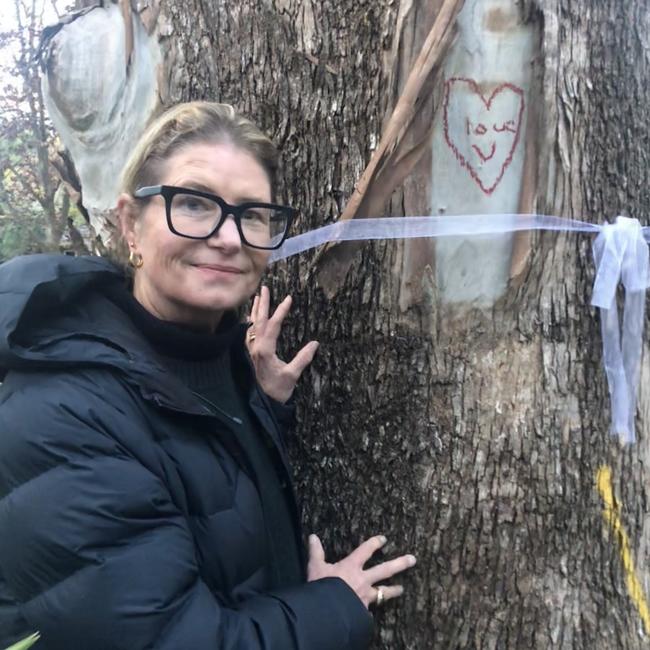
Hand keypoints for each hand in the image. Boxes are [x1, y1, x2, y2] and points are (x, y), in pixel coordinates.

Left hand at [247, 285, 318, 403]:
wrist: (259, 405)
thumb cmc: (275, 392)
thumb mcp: (291, 376)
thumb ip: (303, 359)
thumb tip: (315, 343)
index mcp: (265, 350)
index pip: (273, 325)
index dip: (281, 311)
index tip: (289, 298)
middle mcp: (255, 347)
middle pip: (258, 321)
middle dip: (262, 304)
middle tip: (265, 288)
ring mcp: (250, 351)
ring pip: (251, 326)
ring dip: (255, 311)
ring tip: (257, 297)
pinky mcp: (250, 355)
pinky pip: (248, 334)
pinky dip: (251, 323)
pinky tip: (251, 319)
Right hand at [307, 534, 415, 607]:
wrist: (325, 612)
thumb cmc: (321, 586)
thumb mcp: (316, 567)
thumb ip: (316, 552)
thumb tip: (313, 536)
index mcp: (352, 566)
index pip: (365, 550)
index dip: (375, 543)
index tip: (384, 539)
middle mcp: (363, 580)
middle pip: (385, 569)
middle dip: (399, 563)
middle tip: (413, 559)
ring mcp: (366, 596)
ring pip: (384, 592)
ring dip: (394, 590)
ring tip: (402, 588)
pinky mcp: (364, 611)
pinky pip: (371, 610)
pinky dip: (372, 610)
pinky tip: (374, 612)